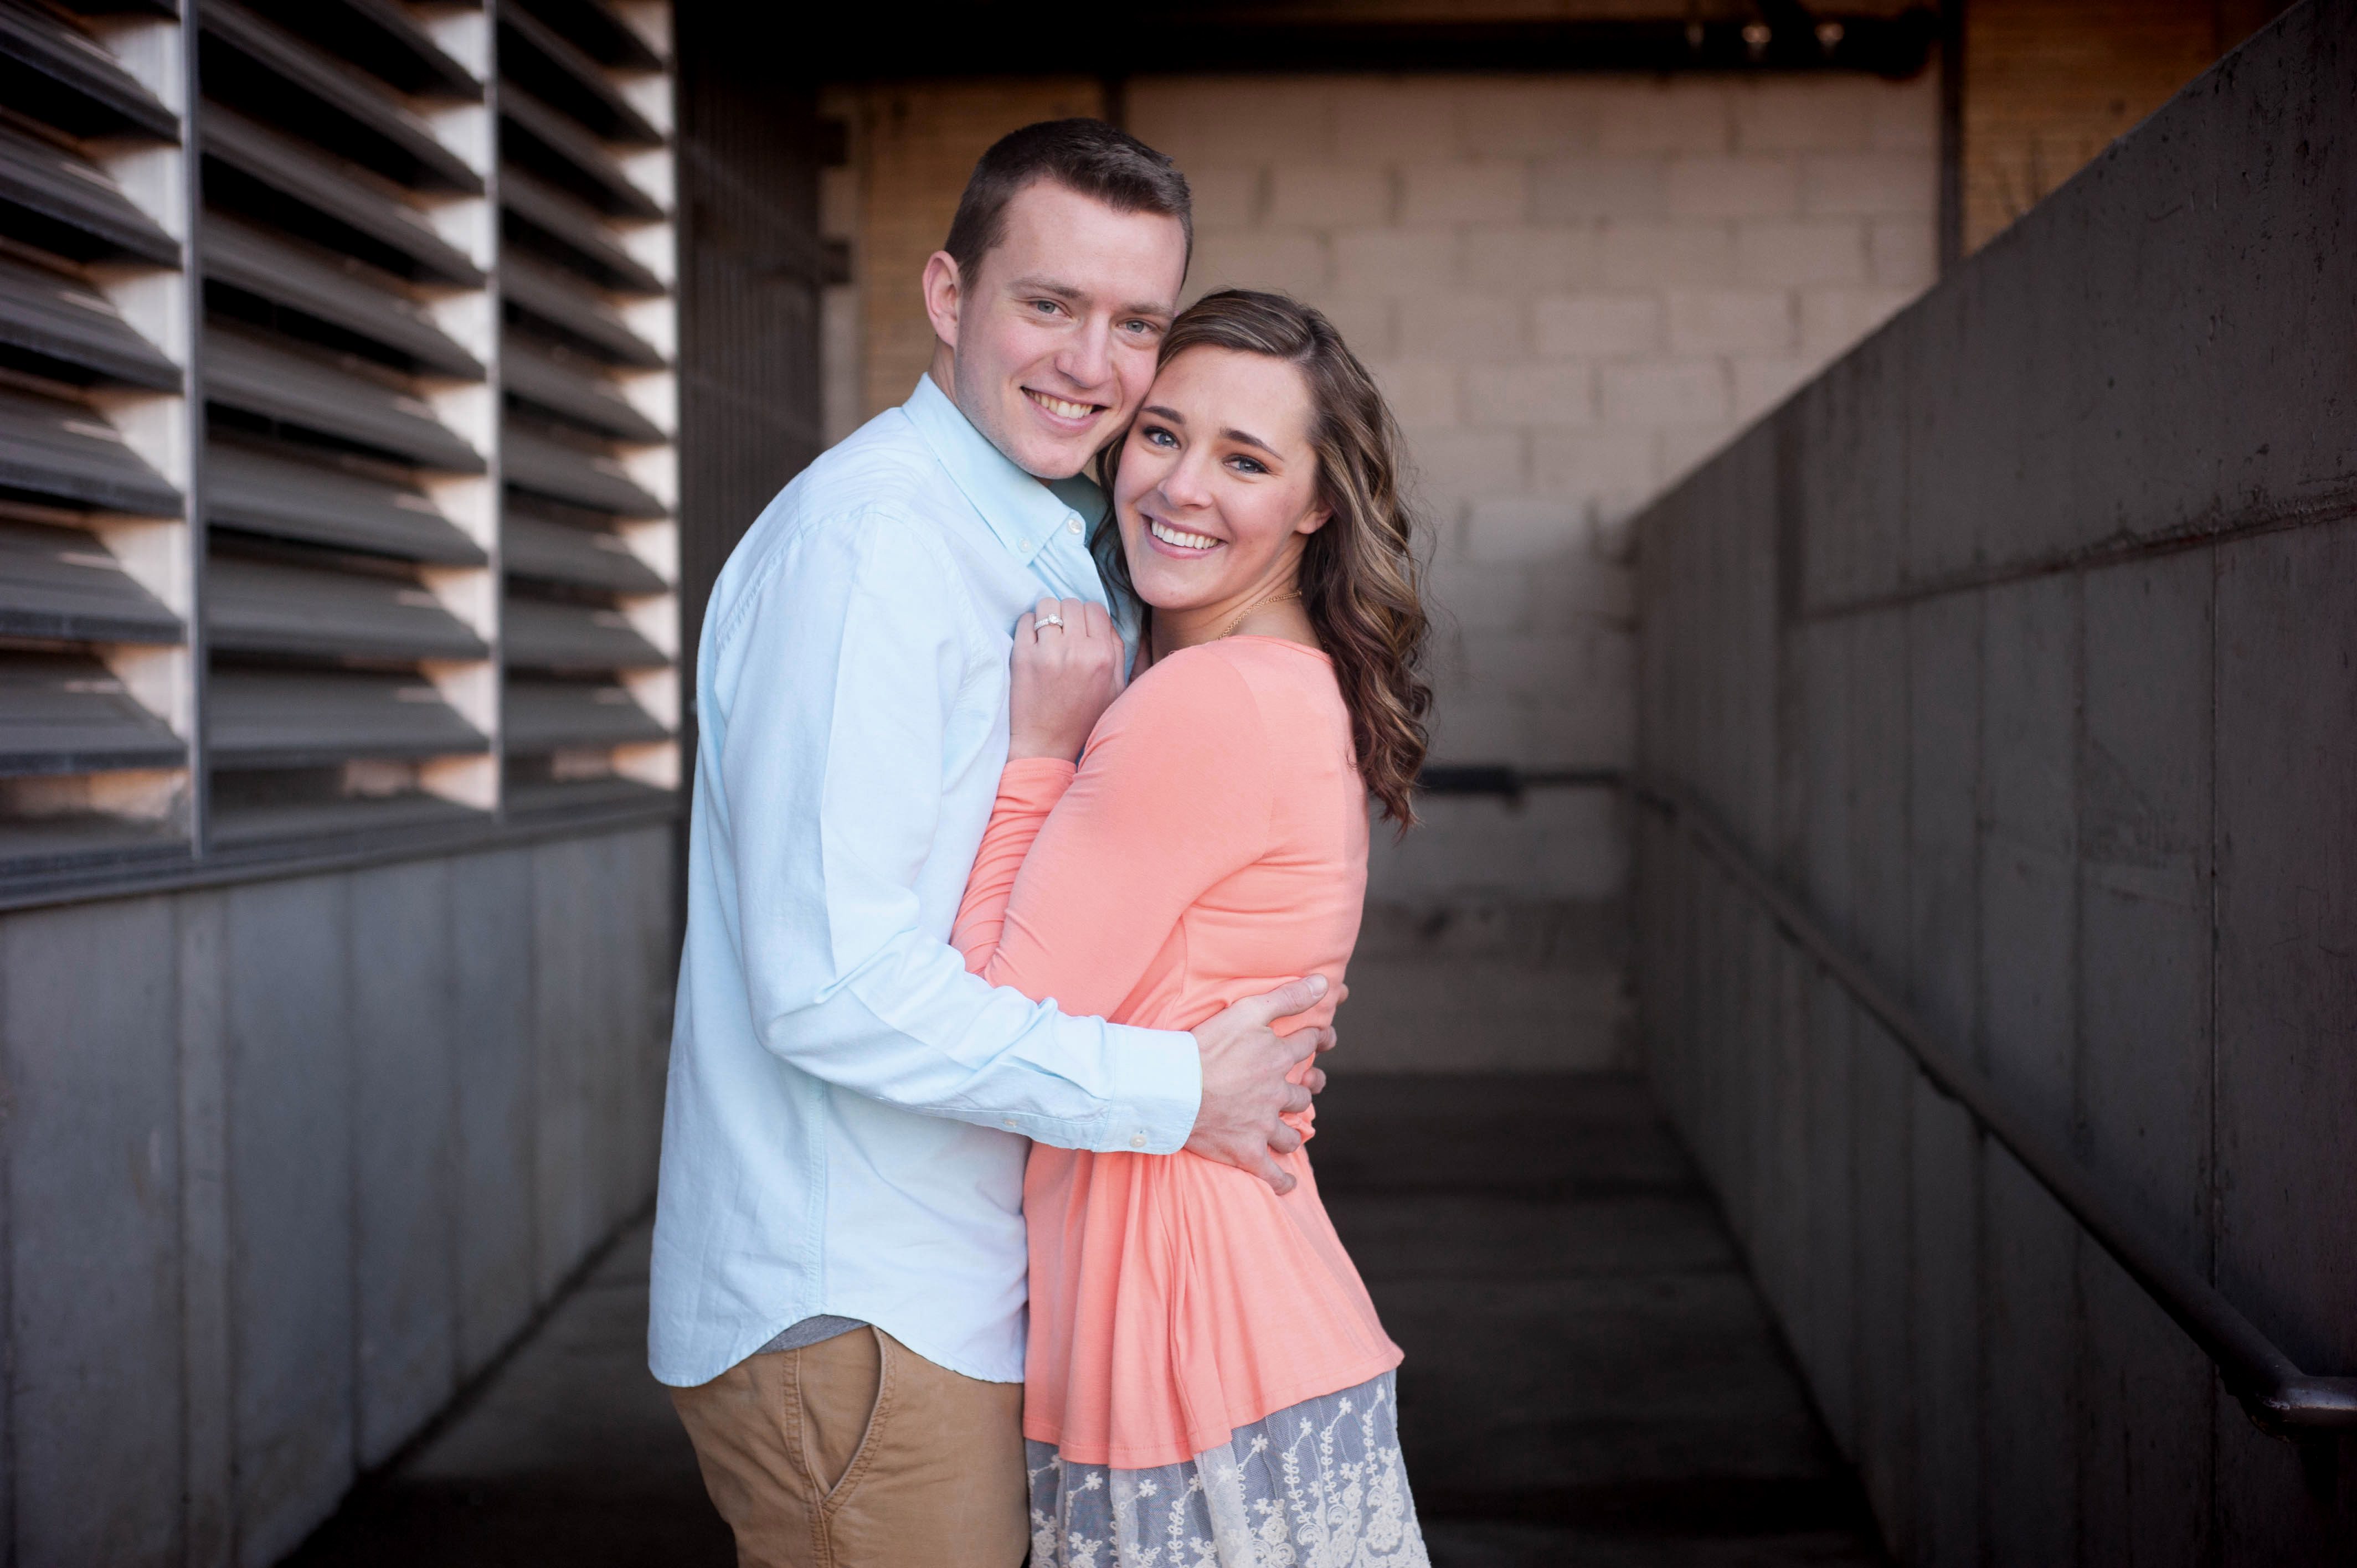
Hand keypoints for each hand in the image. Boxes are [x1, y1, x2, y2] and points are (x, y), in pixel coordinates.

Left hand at [1009, 597, 1123, 762]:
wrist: (1047, 744)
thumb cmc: (1083, 718)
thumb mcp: (1116, 689)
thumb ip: (1118, 652)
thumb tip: (1106, 622)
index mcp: (1103, 657)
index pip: (1095, 609)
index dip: (1087, 617)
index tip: (1079, 630)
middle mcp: (1078, 651)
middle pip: (1071, 603)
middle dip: (1067, 614)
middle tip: (1062, 633)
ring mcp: (1049, 653)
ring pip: (1047, 605)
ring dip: (1046, 616)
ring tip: (1046, 634)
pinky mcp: (1023, 657)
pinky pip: (1025, 620)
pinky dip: (1028, 625)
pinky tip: (1033, 642)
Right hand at [1186, 975, 1333, 1194]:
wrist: (1172, 1088)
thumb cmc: (1204, 1047)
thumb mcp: (1246, 1010)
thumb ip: (1286, 997)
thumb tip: (1323, 982)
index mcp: (1276, 1057)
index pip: (1308, 1043)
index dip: (1318, 1037)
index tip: (1324, 1036)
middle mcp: (1276, 1092)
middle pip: (1302, 1093)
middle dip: (1305, 1088)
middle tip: (1305, 1087)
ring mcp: (1263, 1125)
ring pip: (1290, 1133)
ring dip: (1292, 1132)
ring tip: (1290, 1132)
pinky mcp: (1247, 1152)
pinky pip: (1271, 1173)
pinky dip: (1282, 1180)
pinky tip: (1287, 1183)